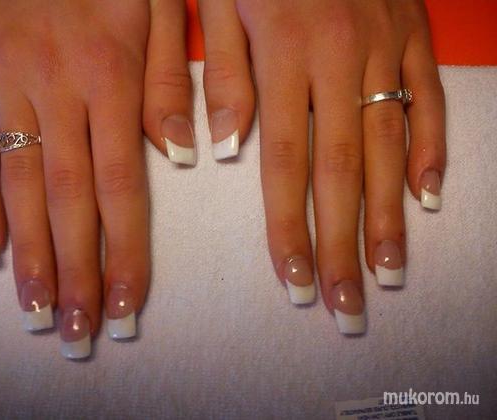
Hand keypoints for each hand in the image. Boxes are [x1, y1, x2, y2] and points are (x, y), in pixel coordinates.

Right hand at [0, 0, 192, 357]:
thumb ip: (168, 84)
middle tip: (78, 330)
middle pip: (69, 202)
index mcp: (111, 78)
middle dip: (76, 273)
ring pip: (20, 184)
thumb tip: (181, 155)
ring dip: (29, 253)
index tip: (128, 304)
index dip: (124, 253)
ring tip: (37, 309)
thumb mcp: (159, 10)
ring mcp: (8, 83)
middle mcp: (58, 90)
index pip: (121, 188)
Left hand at [198, 0, 444, 333]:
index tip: (294, 278)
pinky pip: (428, 99)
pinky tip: (427, 198)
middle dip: (341, 244)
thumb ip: (226, 76)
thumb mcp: (222, 0)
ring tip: (386, 271)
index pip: (283, 163)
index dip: (289, 227)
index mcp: (286, 55)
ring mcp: (385, 48)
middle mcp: (340, 59)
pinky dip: (431, 151)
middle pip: (339, 171)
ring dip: (388, 216)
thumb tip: (228, 150)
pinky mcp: (414, 35)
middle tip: (345, 304)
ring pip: (387, 146)